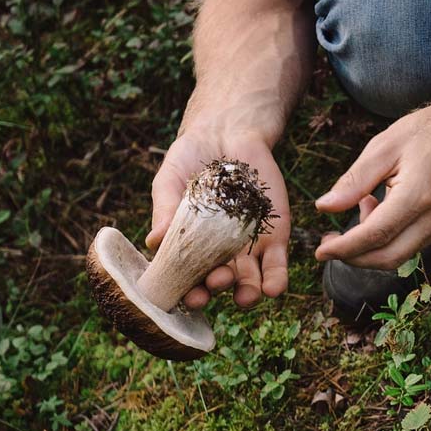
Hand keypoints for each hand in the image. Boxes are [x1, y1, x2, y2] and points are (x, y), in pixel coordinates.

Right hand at [147, 127, 290, 308]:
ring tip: (244, 296)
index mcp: (190, 248)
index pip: (188, 278)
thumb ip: (165, 210)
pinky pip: (277, 265)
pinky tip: (272, 289)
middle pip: (219, 282)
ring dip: (247, 293)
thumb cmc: (190, 160)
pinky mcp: (275, 236)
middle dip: (217, 288)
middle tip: (215, 282)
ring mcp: (248, 247)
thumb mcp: (170, 182)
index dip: (189, 291)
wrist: (227, 133)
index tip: (188, 297)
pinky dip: (276, 280)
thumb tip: (153, 241)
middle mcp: (219, 255)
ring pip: (250, 281)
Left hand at [314, 97, 430, 269]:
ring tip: (363, 204)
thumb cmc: (424, 132)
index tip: (321, 251)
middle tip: (330, 243)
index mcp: (419, 194)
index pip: (376, 235)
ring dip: (371, 243)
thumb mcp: (383, 147)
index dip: (345, 248)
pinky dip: (388, 237)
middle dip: (354, 256)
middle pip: (388, 256)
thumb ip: (353, 181)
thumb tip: (324, 207)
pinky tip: (382, 208)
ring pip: (399, 254)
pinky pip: (411, 245)